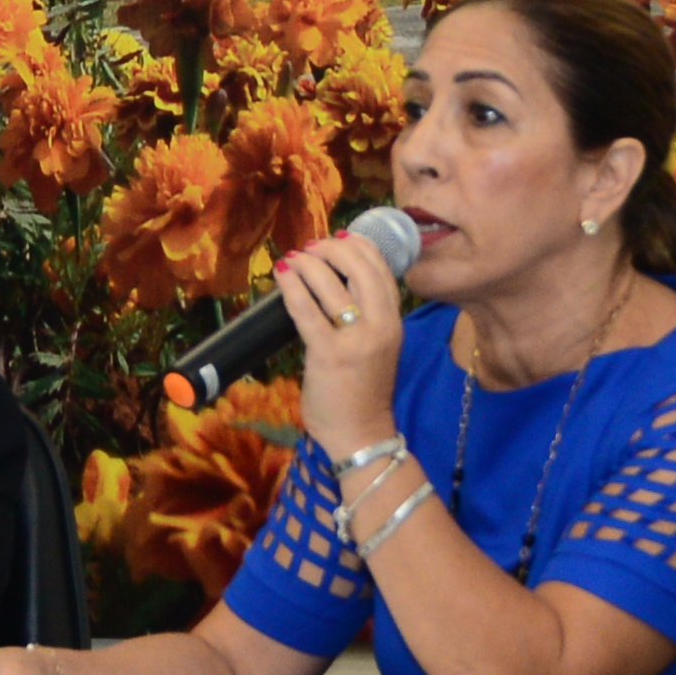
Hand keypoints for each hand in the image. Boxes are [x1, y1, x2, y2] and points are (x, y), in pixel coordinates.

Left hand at [276, 231, 404, 463]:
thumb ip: (366, 317)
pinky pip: (307, 309)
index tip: (337, 240)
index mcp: (394, 321)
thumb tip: (336, 282)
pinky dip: (292, 286)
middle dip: (332, 248)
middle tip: (312, 247)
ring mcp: (356, 339)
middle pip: (360, 267)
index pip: (382, 269)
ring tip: (293, 259)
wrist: (362, 435)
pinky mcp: (328, 353)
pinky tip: (282, 275)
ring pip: (331, 283)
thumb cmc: (364, 392)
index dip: (358, 246)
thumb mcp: (379, 347)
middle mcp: (380, 325)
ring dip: (308, 262)